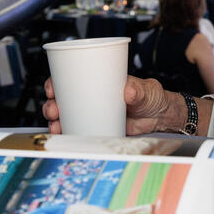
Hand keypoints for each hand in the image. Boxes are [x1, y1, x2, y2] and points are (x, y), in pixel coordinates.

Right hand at [41, 75, 178, 134]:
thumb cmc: (152, 97)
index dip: (56, 82)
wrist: (161, 117)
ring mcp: (94, 113)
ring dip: (56, 120)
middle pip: (64, 99)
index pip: (72, 78)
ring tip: (56, 125)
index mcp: (99, 81)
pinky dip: (68, 133)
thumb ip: (139, 90)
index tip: (52, 88)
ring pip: (67, 116)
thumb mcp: (147, 90)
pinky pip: (79, 130)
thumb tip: (129, 91)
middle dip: (52, 104)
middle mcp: (93, 97)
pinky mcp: (99, 127)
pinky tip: (63, 135)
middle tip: (54, 109)